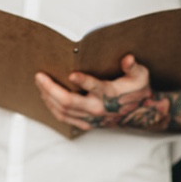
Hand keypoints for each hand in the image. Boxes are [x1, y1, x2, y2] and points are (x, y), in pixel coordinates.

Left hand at [35, 54, 151, 130]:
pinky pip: (63, 118)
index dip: (83, 81)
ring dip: (47, 97)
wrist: (140, 113)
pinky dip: (52, 107)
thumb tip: (128, 58)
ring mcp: (90, 118)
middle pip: (69, 102)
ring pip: (62, 111)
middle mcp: (97, 108)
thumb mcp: (141, 75)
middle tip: (40, 76)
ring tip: (39, 83)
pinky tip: (45, 96)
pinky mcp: (86, 123)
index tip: (72, 74)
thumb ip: (133, 67)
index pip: (95, 88)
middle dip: (51, 89)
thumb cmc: (137, 90)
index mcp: (109, 94)